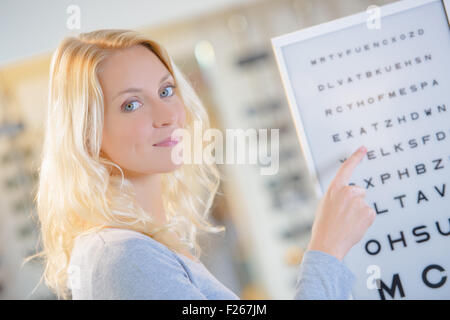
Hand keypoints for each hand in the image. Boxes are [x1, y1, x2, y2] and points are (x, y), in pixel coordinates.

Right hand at [306, 146, 375, 260]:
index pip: (346, 168)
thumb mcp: (325, 205)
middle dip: (355, 201)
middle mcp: (348, 192)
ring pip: (364, 204)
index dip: (356, 157)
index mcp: (334, 189)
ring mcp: (359, 202)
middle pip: (359, 191)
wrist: (328, 243)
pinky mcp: (368, 212)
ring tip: (347, 223)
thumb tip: (350, 197)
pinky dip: (364, 220)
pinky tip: (354, 226)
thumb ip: (338, 196)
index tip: (363, 149)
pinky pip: (370, 214)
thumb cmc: (324, 226)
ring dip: (359, 213)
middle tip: (344, 215)